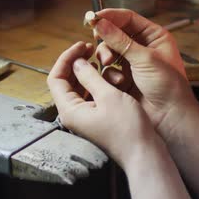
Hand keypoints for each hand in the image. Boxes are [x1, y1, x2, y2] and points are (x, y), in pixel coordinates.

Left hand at [47, 41, 161, 168]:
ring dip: (86, 72)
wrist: (143, 152)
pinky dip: (95, 82)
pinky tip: (106, 74)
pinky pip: (90, 95)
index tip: (81, 45)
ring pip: (78, 88)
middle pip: (65, 82)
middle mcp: (73, 114)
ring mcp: (85, 117)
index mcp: (69, 110)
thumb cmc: (127, 128)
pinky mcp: (96, 118)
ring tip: (98, 59)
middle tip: (89, 49)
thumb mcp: (108, 96)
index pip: (55, 78)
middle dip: (75, 63)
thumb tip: (77, 62)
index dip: (66, 58)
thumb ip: (90, 77)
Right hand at [93, 9, 198, 132]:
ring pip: (108, 52)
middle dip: (106, 41)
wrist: (170, 117)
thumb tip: (100, 23)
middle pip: (114, 34)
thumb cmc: (168, 86)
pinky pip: (108, 70)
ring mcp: (132, 63)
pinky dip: (110, 75)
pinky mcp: (123, 78)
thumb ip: (119, 40)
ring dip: (106, 58)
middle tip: (98, 42)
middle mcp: (142, 47)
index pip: (127, 18)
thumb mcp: (144, 58)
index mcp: (153, 36)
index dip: (109, 17)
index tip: (92, 18)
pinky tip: (119, 82)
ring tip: (109, 64)